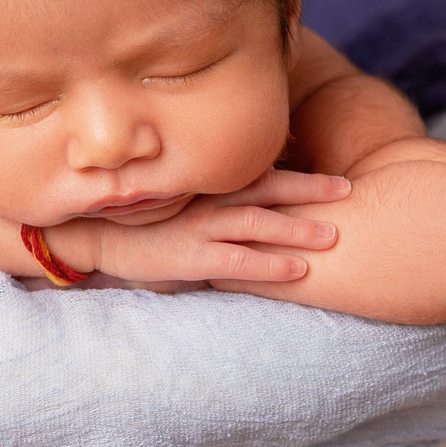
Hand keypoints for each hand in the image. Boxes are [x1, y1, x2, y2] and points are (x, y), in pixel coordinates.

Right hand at [52, 169, 350, 284]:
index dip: (303, 175)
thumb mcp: (181, 204)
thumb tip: (253, 205)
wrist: (95, 238)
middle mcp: (210, 200)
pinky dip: (269, 265)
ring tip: (333, 235)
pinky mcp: (191, 257)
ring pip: (258, 223)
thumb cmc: (143, 222)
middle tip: (349, 192)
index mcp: (210, 186)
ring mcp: (201, 228)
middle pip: (270, 190)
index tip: (340, 179)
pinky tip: (297, 271)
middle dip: (311, 191)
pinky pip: (237, 261)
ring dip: (297, 229)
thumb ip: (215, 201)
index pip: (264, 175)